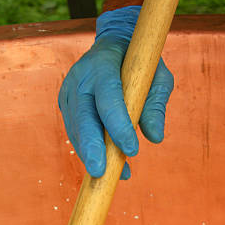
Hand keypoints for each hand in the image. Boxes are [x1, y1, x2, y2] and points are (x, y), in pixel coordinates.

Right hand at [58, 6, 173, 178]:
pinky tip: (105, 169)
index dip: (118, 125)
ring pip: (76, 128)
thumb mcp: (158, 77)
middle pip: (83, 116)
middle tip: (100, 172)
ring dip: (90, 155)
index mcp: (103, 64)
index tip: (132, 149)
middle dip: (92, 147)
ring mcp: (69, 91)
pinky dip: (89, 152)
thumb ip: (156, 106)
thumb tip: (155, 137)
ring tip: (107, 178)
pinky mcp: (66, 105)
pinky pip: (75, 132)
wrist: (114, 46)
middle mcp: (80, 77)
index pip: (108, 97)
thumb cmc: (141, 63)